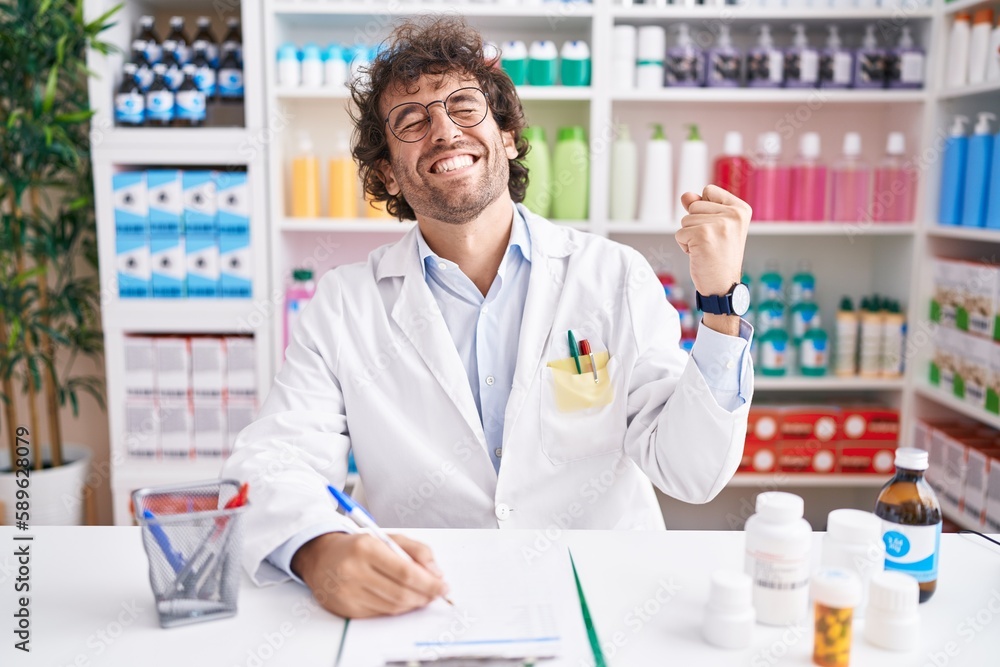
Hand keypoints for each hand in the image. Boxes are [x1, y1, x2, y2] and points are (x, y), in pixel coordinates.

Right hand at [291, 532, 448, 617]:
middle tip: (437, 593)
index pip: (405, 571)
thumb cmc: (357, 546)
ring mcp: (347, 592)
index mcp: (365, 548)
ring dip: (413, 604)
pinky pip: (380, 613)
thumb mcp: (387, 537)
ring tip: (423, 596)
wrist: (321, 557)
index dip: (429, 583)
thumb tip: (436, 573)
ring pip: (392, 606)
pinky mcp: (345, 608)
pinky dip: (397, 609)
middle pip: (400, 592)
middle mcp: (353, 571)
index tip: (443, 586)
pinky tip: (403, 600)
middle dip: (425, 595)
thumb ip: (416, 550)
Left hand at [676, 184, 750, 296]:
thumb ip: (701, 208)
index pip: (708, 190)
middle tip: (711, 243)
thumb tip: (685, 195)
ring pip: (685, 220)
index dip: (704, 210)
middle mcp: (734, 214)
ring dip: (690, 236)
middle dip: (695, 225)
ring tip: (706, 249)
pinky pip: (680, 233)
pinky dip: (684, 246)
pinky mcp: (703, 235)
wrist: (723, 287)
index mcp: (741, 209)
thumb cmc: (719, 257)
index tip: (717, 230)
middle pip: (694, 205)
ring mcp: (719, 224)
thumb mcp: (715, 227)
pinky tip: (700, 255)